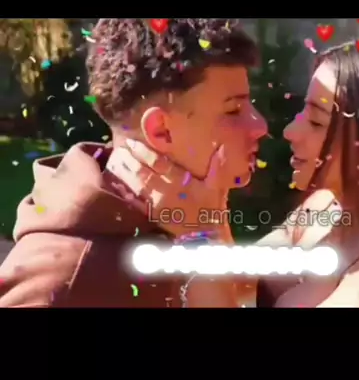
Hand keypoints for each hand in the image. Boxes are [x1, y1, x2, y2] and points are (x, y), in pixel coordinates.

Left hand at [105, 139, 228, 236]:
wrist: (205, 236)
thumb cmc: (211, 209)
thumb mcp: (216, 187)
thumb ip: (217, 167)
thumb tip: (222, 147)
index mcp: (180, 181)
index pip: (158, 163)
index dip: (144, 152)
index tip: (133, 143)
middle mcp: (166, 190)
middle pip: (143, 172)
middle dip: (130, 160)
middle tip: (119, 149)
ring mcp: (157, 204)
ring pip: (137, 185)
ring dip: (125, 173)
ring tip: (114, 162)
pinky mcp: (153, 215)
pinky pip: (136, 202)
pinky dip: (126, 193)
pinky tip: (117, 186)